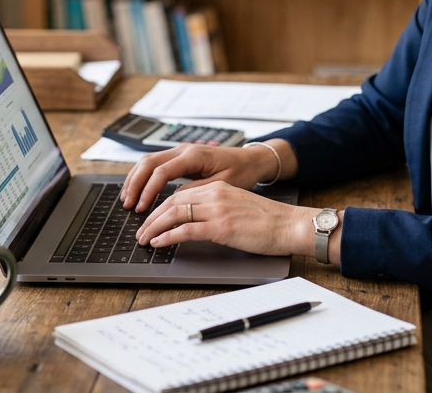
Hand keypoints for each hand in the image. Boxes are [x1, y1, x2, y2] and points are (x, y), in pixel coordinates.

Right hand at [121, 142, 276, 212]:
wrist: (252, 159)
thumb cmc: (241, 172)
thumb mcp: (222, 185)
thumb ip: (196, 191)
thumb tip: (173, 199)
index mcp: (194, 155)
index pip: (161, 172)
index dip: (148, 191)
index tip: (142, 208)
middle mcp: (184, 149)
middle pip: (148, 163)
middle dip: (135, 184)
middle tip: (127, 205)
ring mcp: (181, 151)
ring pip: (148, 161)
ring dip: (135, 179)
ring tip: (128, 199)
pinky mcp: (181, 156)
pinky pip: (155, 163)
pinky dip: (143, 176)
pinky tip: (139, 190)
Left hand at [135, 180, 319, 257]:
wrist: (290, 225)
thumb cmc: (269, 221)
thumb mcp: (238, 207)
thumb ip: (218, 209)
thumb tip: (198, 222)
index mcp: (219, 188)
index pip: (181, 194)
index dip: (162, 208)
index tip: (152, 219)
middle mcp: (215, 194)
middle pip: (172, 202)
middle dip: (152, 217)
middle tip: (141, 231)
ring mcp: (217, 210)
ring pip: (174, 214)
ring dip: (154, 227)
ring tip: (144, 239)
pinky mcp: (221, 227)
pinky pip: (185, 230)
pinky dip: (167, 236)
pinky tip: (159, 243)